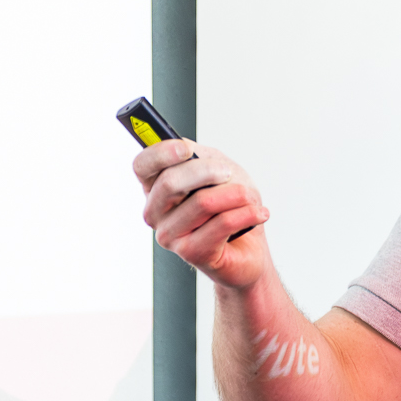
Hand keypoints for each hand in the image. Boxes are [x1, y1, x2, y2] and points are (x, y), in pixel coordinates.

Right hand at [132, 138, 271, 289]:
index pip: (142, 166)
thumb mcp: (217, 168)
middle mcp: (155, 212)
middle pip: (170, 182)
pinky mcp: (191, 253)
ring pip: (203, 202)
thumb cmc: (229, 205)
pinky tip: (257, 214)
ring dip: (236, 195)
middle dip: (209, 171)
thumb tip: (186, 148)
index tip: (186, 149)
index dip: (161, 154)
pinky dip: (247, 213)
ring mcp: (170, 235)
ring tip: (248, 198)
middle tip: (228, 173)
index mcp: (155, 187)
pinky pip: (222, 223)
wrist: (249, 246)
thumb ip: (199, 156)